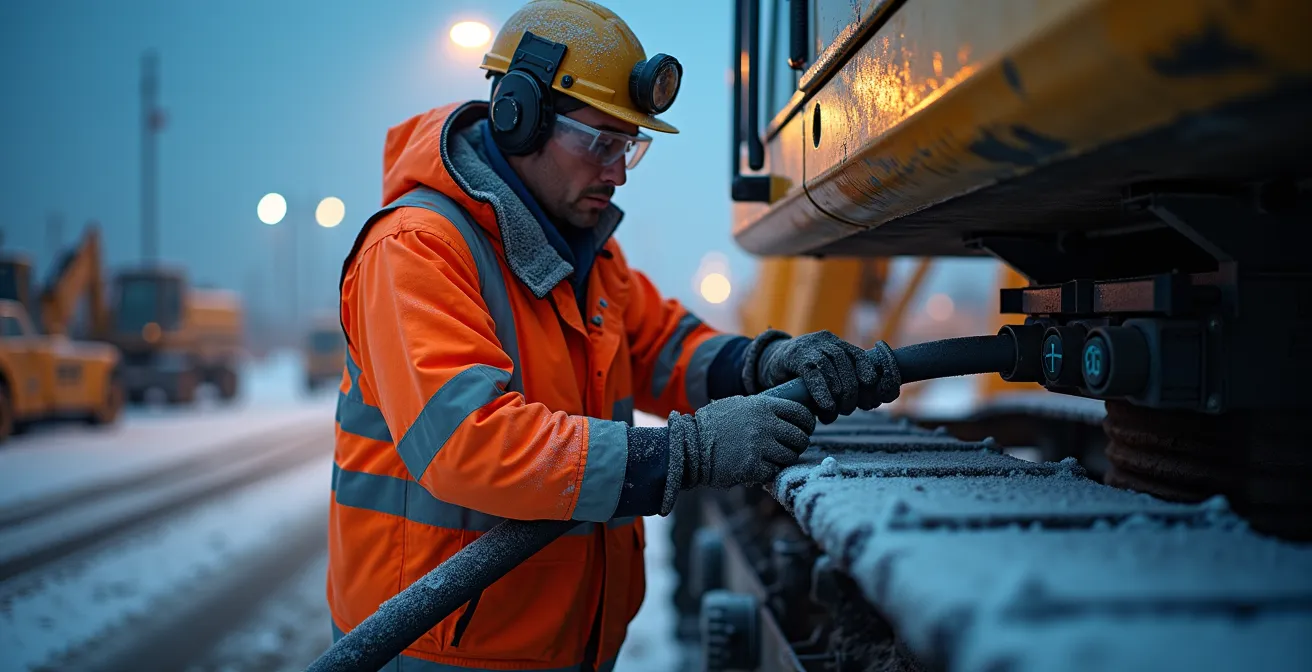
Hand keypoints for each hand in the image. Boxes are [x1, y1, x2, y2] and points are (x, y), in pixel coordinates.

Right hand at [666, 394, 814, 493]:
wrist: (689, 446)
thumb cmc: (711, 425)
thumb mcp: (736, 404)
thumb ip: (761, 407)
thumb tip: (786, 411)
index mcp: (763, 406)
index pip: (801, 413)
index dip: (807, 423)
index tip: (805, 429)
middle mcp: (765, 424)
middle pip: (800, 437)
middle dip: (798, 444)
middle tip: (791, 447)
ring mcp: (760, 446)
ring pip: (790, 456)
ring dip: (784, 459)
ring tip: (773, 458)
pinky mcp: (754, 466)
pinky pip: (774, 471)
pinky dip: (768, 471)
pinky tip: (758, 467)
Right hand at [746, 330, 881, 423]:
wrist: (767, 361)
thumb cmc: (801, 373)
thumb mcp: (825, 372)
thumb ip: (845, 382)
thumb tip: (874, 401)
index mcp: (837, 344)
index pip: (861, 356)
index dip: (870, 377)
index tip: (874, 398)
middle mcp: (826, 341)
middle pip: (847, 365)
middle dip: (851, 392)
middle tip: (848, 410)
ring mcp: (810, 346)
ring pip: (832, 369)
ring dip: (838, 395)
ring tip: (834, 412)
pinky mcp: (795, 357)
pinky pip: (813, 374)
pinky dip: (822, 391)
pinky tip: (826, 407)